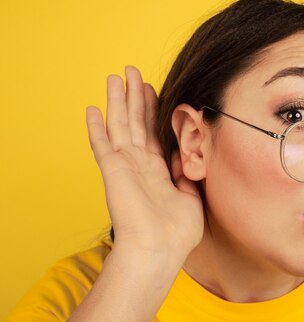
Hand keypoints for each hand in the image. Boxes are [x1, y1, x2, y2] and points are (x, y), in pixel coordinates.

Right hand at [86, 66, 203, 259]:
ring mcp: (125, 166)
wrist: (159, 250)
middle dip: (134, 97)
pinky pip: (102, 143)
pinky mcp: (113, 170)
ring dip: (117, 101)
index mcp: (157, 171)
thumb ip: (187, 173)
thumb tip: (187, 154)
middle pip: (136, 122)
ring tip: (115, 77)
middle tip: (132, 71)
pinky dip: (96, 127)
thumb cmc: (177, 232)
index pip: (153, 133)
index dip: (152, 110)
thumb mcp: (191, 196)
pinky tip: (93, 108)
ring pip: (120, 125)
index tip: (153, 89)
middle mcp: (139, 165)